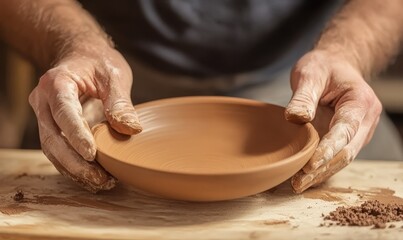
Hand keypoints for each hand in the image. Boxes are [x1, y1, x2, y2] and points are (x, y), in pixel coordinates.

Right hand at [29, 46, 141, 191]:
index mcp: (57, 83)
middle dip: (75, 163)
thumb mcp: (113, 75)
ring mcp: (45, 116)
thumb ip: (120, 102)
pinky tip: (93, 177)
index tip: (92, 155)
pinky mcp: (52, 127)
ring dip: (74, 170)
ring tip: (101, 182)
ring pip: (52, 150)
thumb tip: (132, 129)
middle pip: (52, 138)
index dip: (76, 135)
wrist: (80, 56)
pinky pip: (58, 151)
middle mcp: (43, 101)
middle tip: (100, 178)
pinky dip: (74, 167)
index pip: (64, 113)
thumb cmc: (97, 62)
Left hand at [285, 50, 381, 192]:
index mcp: (360, 103)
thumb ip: (303, 96)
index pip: (345, 131)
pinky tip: (303, 178)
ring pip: (342, 159)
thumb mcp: (310, 73)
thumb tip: (295, 118)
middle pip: (346, 152)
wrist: (336, 65)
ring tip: (298, 185)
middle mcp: (364, 122)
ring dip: (321, 174)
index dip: (327, 149)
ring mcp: (358, 133)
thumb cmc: (324, 67)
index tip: (309, 164)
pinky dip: (321, 169)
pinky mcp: (346, 139)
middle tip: (299, 181)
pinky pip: (336, 157)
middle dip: (323, 169)